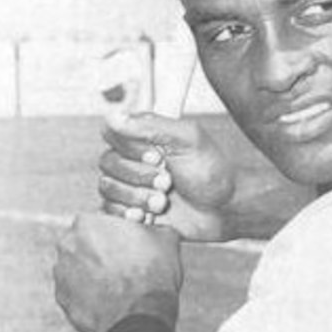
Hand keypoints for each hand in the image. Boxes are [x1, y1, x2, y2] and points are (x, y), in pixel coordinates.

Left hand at [54, 213, 181, 331]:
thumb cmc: (152, 272)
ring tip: (118, 284)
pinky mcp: (62, 298)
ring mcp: (61, 272)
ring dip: (93, 272)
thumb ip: (152, 227)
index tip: (129, 243)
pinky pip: (75, 291)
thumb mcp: (164, 237)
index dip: (117, 232)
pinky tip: (109, 299)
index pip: (100, 221)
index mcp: (88, 222)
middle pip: (84, 242)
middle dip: (101, 251)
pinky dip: (89, 293)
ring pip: (78, 267)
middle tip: (124, 264)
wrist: (141, 314)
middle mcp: (67, 243)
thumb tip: (154, 229)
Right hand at [99, 113, 235, 241]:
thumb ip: (151, 126)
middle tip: (168, 182)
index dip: (130, 148)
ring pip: (107, 186)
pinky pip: (108, 210)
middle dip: (139, 176)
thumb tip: (113, 116)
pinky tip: (147, 216)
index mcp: (146, 137)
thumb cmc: (213, 173)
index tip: (158, 157)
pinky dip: (127, 213)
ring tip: (163, 202)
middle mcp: (135, 159)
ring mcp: (131, 184)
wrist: (225, 211)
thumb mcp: (188, 140)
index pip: (112, 133)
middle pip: (107, 162)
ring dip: (136, 196)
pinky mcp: (130, 209)